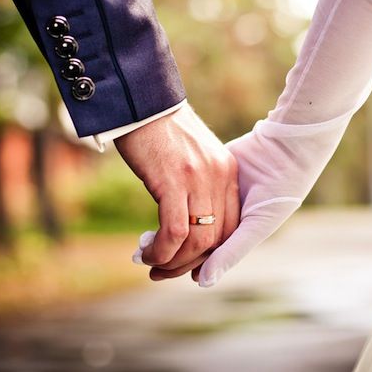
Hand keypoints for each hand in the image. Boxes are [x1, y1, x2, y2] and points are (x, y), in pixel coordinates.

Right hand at [116, 103, 239, 280]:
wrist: (140, 101)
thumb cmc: (158, 130)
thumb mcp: (190, 158)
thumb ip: (196, 185)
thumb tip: (185, 222)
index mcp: (226, 171)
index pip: (231, 225)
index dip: (210, 251)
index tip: (188, 262)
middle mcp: (219, 176)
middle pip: (216, 239)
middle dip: (189, 263)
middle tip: (164, 271)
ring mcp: (199, 179)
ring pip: (197, 241)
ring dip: (173, 262)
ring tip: (151, 265)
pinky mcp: (174, 181)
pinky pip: (175, 232)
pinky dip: (161, 250)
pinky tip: (146, 253)